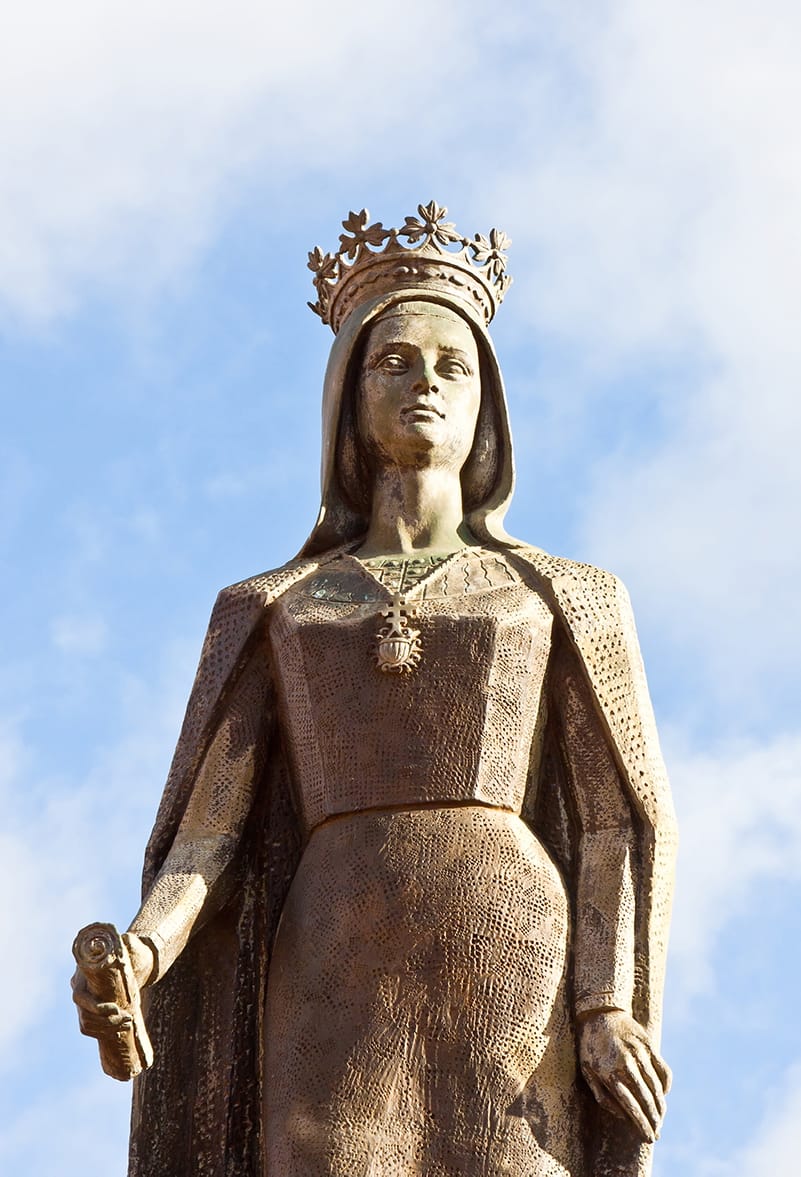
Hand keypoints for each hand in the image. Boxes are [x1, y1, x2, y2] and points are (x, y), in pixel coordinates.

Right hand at [71, 932, 154, 1039]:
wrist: (133, 959)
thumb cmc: (131, 950)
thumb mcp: (131, 945)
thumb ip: (128, 942)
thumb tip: (125, 940)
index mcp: (82, 972)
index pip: (80, 996)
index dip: (95, 1007)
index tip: (116, 1008)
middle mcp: (78, 987)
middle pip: (84, 1014)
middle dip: (107, 1021)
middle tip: (129, 1018)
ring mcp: (82, 1001)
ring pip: (87, 1024)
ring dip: (107, 1028)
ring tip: (128, 1023)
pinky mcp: (89, 1010)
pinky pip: (91, 1028)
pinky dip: (104, 1032)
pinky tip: (120, 1030)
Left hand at [578, 1009, 670, 1141]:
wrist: (599, 1012)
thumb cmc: (590, 1045)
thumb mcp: (587, 1071)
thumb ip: (603, 1097)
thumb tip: (624, 1116)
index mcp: (610, 1074)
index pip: (632, 1108)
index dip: (642, 1125)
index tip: (648, 1138)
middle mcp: (627, 1065)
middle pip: (647, 1101)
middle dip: (654, 1121)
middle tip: (657, 1133)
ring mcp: (640, 1054)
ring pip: (657, 1088)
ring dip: (661, 1107)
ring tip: (661, 1119)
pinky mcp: (649, 1045)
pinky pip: (663, 1070)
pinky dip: (666, 1085)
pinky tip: (663, 1094)